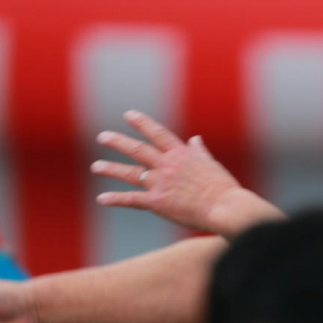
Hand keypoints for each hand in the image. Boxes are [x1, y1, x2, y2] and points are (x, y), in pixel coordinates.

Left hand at [92, 110, 247, 233]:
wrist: (226, 208)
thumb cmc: (224, 189)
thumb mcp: (212, 165)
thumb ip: (200, 152)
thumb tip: (195, 139)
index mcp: (182, 154)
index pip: (157, 133)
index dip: (141, 123)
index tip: (128, 115)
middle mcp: (167, 165)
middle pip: (137, 150)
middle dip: (118, 142)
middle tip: (102, 136)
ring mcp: (161, 183)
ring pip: (130, 173)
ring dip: (111, 169)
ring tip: (96, 167)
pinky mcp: (158, 203)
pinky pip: (132, 200)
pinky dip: (116, 199)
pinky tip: (101, 198)